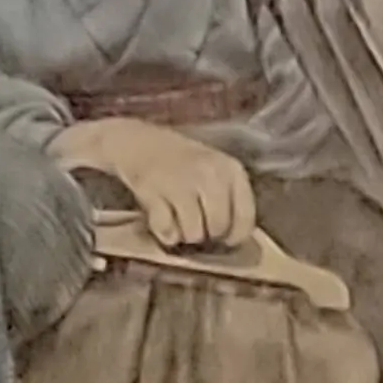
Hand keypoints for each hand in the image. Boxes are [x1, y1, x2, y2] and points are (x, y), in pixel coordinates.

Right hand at [54, 116, 257, 250]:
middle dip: (206, 235)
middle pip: (217, 228)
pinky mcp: (154, 192)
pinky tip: (161, 217)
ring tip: (176, 219)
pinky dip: (163, 232)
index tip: (223, 239)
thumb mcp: (215, 170)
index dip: (234, 236)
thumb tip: (233, 240)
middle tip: (194, 225)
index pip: (245, 218)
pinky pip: (167, 231)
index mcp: (231, 170)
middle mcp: (210, 174)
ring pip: (193, 233)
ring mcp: (182, 182)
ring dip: (183, 235)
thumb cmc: (181, 162)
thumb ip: (228, 199)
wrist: (137, 143)